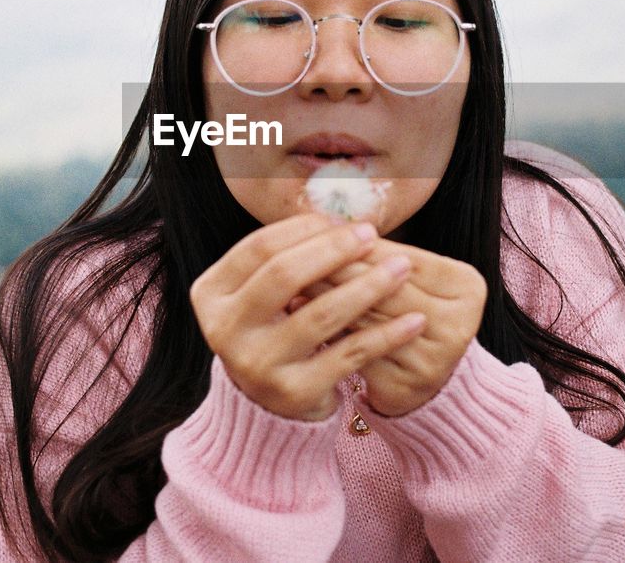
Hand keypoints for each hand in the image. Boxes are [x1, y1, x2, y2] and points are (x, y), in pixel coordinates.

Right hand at [189, 214, 427, 421]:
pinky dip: (386, 335)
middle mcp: (225, 331)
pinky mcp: (293, 392)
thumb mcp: (262, 294)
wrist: (268, 405)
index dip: (303, 229)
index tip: (342, 221)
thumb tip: (343, 219)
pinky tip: (413, 320)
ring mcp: (257, 365)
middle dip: (334, 250)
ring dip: (368, 286)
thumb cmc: (272, 330)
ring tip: (401, 268)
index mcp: (211, 295)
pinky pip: (349, 354)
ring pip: (321, 313)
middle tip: (371, 236)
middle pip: (284, 275)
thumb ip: (287, 257)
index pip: (259, 247)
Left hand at [286, 240, 486, 417]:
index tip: (322, 233)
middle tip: (294, 256)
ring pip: (367, 320)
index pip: (403, 258)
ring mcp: (434, 361)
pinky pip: (356, 353)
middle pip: (385, 289)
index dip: (361, 247)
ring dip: (324, 299)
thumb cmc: (413, 312)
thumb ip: (379, 258)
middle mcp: (459, 325)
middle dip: (337, 270)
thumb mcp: (410, 279)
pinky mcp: (405, 388)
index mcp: (467, 288)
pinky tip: (298, 315)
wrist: (431, 379)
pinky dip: (324, 331)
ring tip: (290, 283)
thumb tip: (327, 233)